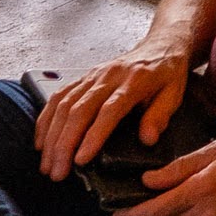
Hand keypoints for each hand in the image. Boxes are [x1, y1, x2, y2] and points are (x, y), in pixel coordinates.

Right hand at [34, 45, 193, 179]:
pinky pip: (58, 96)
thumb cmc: (167, 72)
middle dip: (64, 144)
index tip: (81, 160)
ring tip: (47, 164)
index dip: (93, 136)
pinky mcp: (83, 77)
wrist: (160, 44)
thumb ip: (160, 116)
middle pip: (78, 110)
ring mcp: (92, 75)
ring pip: (63, 104)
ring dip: (51, 136)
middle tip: (57, 172)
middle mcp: (108, 76)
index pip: (108, 110)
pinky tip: (41, 141)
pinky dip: (45, 119)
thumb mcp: (175, 94)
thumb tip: (147, 139)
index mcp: (134, 81)